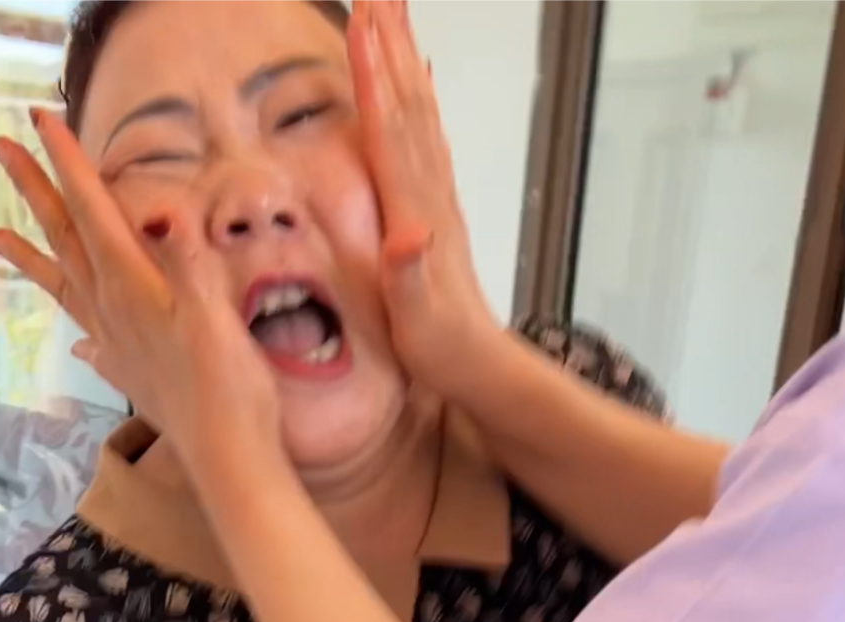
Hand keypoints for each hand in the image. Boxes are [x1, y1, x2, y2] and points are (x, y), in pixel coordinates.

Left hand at [0, 109, 278, 459]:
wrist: (230, 457)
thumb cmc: (230, 388)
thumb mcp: (215, 318)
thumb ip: (187, 264)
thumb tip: (162, 213)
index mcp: (135, 289)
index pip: (96, 214)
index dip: (72, 166)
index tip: (44, 122)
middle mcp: (115, 312)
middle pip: (67, 240)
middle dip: (36, 191)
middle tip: (3, 150)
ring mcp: (119, 345)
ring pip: (65, 288)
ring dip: (31, 257)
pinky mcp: (132, 374)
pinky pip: (92, 341)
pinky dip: (80, 329)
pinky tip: (79, 340)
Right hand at [347, 1, 502, 398]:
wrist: (482, 364)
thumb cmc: (442, 346)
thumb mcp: (419, 322)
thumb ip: (410, 277)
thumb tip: (408, 236)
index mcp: (415, 211)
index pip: (391, 131)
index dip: (375, 78)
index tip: (362, 26)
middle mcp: (429, 192)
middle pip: (409, 104)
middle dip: (392, 46)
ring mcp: (437, 195)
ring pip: (420, 111)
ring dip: (406, 60)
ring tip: (392, 16)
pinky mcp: (437, 205)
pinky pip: (428, 137)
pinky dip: (421, 100)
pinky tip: (419, 80)